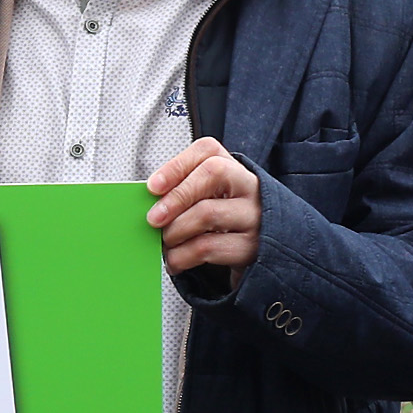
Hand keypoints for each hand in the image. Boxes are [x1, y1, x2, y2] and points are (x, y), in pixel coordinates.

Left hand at [147, 138, 261, 274]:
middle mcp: (249, 187)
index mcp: (234, 169)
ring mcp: (254, 216)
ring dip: (175, 231)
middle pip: (213, 173)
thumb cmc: (226, 224)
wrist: (264, 254)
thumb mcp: (210, 201)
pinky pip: (208, 247)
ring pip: (207, 213)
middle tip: (153, 218)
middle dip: (176, 196)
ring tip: (165, 242)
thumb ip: (183, 194)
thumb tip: (148, 203)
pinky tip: (175, 261)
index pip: (207, 151)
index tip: (153, 186)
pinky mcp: (250, 247)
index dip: (176, 165)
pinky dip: (182, 256)